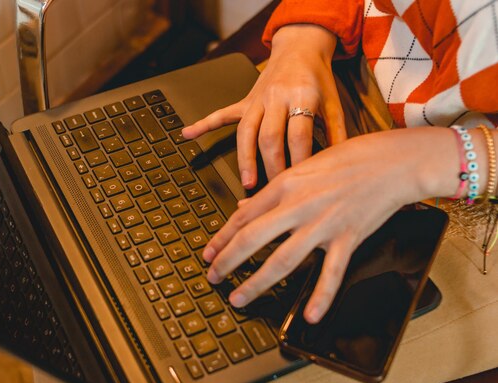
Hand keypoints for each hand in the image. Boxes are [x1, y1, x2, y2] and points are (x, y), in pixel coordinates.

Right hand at [182, 24, 346, 188]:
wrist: (300, 46)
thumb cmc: (318, 78)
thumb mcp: (334, 103)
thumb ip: (337, 133)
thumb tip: (338, 164)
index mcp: (301, 96)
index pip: (298, 135)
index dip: (298, 161)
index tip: (299, 183)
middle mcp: (276, 97)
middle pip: (269, 138)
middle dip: (270, 167)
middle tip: (273, 191)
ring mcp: (257, 100)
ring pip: (246, 132)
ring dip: (244, 159)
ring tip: (247, 181)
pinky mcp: (245, 101)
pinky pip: (222, 113)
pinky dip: (204, 124)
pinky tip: (188, 133)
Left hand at [203, 127, 466, 323]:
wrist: (394, 161)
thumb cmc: (351, 158)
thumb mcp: (304, 166)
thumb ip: (274, 190)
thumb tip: (245, 207)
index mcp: (285, 185)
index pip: (243, 217)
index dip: (220, 238)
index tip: (208, 253)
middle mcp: (299, 205)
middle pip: (252, 239)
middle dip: (227, 262)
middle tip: (213, 278)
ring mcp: (323, 224)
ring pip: (282, 260)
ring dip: (256, 283)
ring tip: (239, 298)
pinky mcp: (348, 238)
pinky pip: (331, 273)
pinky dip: (320, 297)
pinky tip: (308, 315)